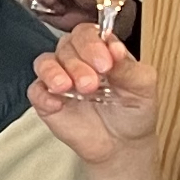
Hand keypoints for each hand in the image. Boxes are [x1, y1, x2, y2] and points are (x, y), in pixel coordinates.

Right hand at [26, 23, 159, 167]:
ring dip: (54, 72)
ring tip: (68, 87)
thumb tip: (115, 48)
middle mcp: (78, 61)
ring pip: (45, 62)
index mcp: (101, 51)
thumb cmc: (133, 111)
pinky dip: (43, 94)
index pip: (89, 33)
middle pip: (67, 45)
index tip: (105, 62)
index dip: (93, 44)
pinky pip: (36, 91)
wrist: (123, 145)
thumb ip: (129, 68)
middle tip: (91, 83)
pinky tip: (56, 103)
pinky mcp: (47, 101)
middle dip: (78, 63)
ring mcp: (60, 79)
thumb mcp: (143, 88)